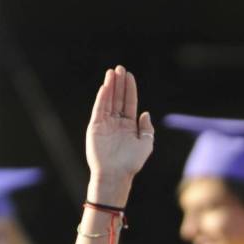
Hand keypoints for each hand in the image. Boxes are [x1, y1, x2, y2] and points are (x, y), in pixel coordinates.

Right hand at [86, 65, 153, 189]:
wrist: (115, 175)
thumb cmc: (131, 163)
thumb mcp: (146, 145)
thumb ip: (147, 129)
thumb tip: (145, 113)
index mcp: (129, 126)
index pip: (129, 103)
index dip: (129, 89)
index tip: (129, 76)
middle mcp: (116, 123)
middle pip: (118, 99)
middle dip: (119, 84)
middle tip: (120, 68)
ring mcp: (105, 124)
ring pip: (108, 101)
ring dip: (110, 86)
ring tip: (112, 72)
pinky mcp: (95, 127)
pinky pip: (99, 109)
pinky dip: (102, 97)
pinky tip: (105, 86)